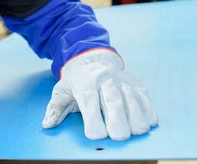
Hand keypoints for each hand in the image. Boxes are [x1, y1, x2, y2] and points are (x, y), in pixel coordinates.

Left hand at [42, 49, 157, 140]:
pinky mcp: (135, 84)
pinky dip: (148, 109)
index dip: (94, 119)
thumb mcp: (62, 91)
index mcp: (85, 82)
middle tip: (120, 137)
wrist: (92, 59)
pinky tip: (148, 121)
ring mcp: (122, 80)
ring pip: (132, 98)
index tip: (96, 135)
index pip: (90, 101)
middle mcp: (105, 79)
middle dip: (118, 120)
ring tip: (136, 131)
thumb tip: (47, 124)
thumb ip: (55, 108)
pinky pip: (144, 96)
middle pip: (114, 100)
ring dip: (136, 116)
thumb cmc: (76, 81)